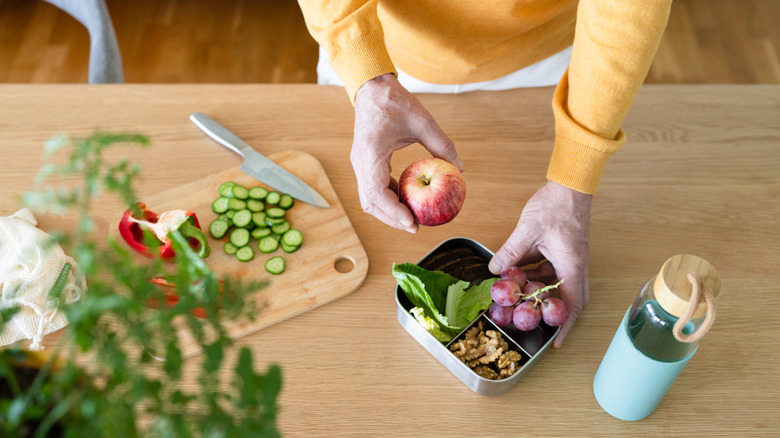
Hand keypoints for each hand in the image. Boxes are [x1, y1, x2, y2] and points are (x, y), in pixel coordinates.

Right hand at [351, 74, 464, 232]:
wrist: (372, 88)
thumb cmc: (395, 101)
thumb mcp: (423, 121)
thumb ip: (442, 145)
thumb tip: (460, 169)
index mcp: (371, 153)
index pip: (376, 193)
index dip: (393, 212)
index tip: (412, 222)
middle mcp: (361, 162)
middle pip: (370, 202)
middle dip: (391, 218)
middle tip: (416, 227)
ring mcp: (360, 164)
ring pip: (369, 198)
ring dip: (389, 211)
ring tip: (412, 218)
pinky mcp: (365, 163)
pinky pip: (373, 188)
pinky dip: (388, 198)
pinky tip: (407, 200)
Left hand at [488, 181, 591, 347]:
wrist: (569, 185)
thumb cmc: (556, 206)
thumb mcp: (527, 231)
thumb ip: (510, 253)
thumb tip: (494, 271)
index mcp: (571, 265)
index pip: (570, 305)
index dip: (564, 326)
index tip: (555, 342)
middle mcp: (575, 266)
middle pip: (568, 299)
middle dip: (553, 314)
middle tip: (536, 325)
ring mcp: (569, 258)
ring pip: (556, 284)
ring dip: (539, 292)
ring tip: (518, 300)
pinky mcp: (562, 251)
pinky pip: (550, 270)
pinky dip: (536, 276)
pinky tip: (517, 274)